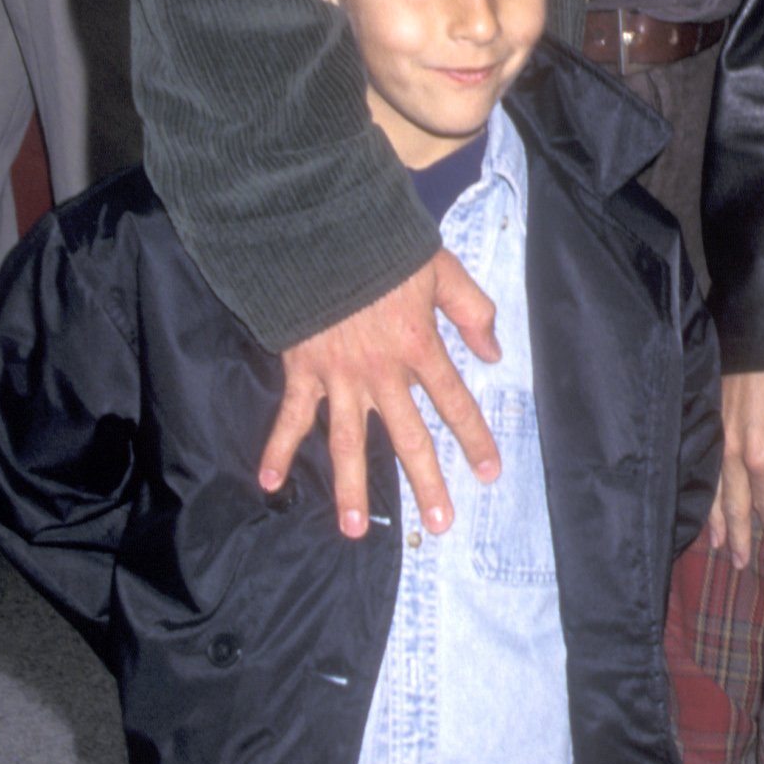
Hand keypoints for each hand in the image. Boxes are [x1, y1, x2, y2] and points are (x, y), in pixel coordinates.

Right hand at [260, 250, 501, 537]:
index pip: (455, 403)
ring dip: (352, 488)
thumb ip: (472, 311)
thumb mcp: (442, 270)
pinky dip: (276, 449)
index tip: (488, 473)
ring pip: (346, 442)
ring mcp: (338, 378)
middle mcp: (382, 374)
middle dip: (426, 483)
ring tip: (356, 530)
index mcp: (419, 348)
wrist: (320, 233)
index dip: (475, 438)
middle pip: (409, 438)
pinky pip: (288, 417)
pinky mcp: (302, 371)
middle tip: (440, 523)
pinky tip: (269, 484)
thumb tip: (494, 352)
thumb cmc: (384, 248)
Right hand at [712, 369, 763, 567]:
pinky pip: (701, 468)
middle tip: (739, 561)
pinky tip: (701, 504)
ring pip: (712, 491)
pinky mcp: (706, 424)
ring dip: (715, 521)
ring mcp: (715, 439)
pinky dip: (701, 492)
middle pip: (734, 504)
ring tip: (717, 544)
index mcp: (762, 455)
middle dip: (738, 535)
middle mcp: (733, 453)